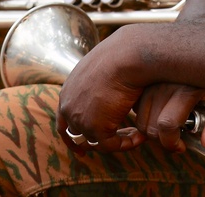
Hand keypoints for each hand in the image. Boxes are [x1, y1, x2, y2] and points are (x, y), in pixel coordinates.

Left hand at [56, 27, 146, 153]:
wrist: (125, 56)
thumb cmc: (119, 55)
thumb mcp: (101, 67)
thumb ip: (99, 82)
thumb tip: (110, 86)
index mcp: (67, 91)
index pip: (63, 120)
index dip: (72, 135)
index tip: (82, 147)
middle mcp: (69, 106)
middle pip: (77, 135)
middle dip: (94, 142)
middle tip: (115, 144)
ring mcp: (81, 119)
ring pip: (97, 141)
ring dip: (117, 141)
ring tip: (137, 133)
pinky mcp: (96, 128)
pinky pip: (113, 145)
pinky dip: (128, 143)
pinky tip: (141, 135)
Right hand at [133, 82, 204, 152]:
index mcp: (186, 90)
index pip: (167, 124)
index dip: (171, 143)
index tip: (181, 146)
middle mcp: (165, 82)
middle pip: (149, 125)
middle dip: (161, 139)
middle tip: (176, 137)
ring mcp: (152, 78)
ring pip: (139, 115)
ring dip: (151, 126)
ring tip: (169, 122)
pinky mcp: (146, 77)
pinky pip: (136, 102)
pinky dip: (144, 111)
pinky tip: (161, 109)